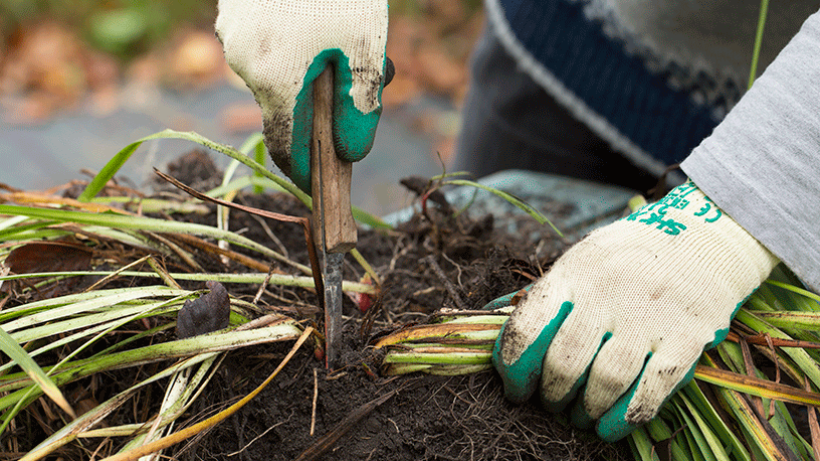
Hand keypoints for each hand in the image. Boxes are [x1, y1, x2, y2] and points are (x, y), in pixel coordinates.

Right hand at [215, 0, 388, 192]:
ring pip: (280, 75)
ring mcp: (234, 36)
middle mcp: (244, 64)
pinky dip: (300, 48)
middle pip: (288, 107)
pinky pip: (269, 47)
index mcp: (274, 81)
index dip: (308, 173)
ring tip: (356, 36)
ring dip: (317, 72)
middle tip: (378, 74)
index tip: (327, 186)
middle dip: (329, 105)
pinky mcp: (236, 14)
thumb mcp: (365, 50)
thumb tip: (351, 156)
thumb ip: (358, 109)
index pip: (286, 150)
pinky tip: (325, 19)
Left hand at [491, 180, 777, 440]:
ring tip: (581, 414)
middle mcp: (609, 293)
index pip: (528, 328)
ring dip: (586, 409)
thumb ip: (543, 296)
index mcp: (574, 273)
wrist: (703, 238)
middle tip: (553, 404)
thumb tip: (489, 318)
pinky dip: (626, 416)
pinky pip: (651, 390)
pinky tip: (611, 425)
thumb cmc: (626, 257)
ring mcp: (650, 317)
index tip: (516, 388)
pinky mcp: (687, 338)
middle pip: (566, 363)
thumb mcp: (580, 261)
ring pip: (605, 381)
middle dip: (552, 395)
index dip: (514, 369)